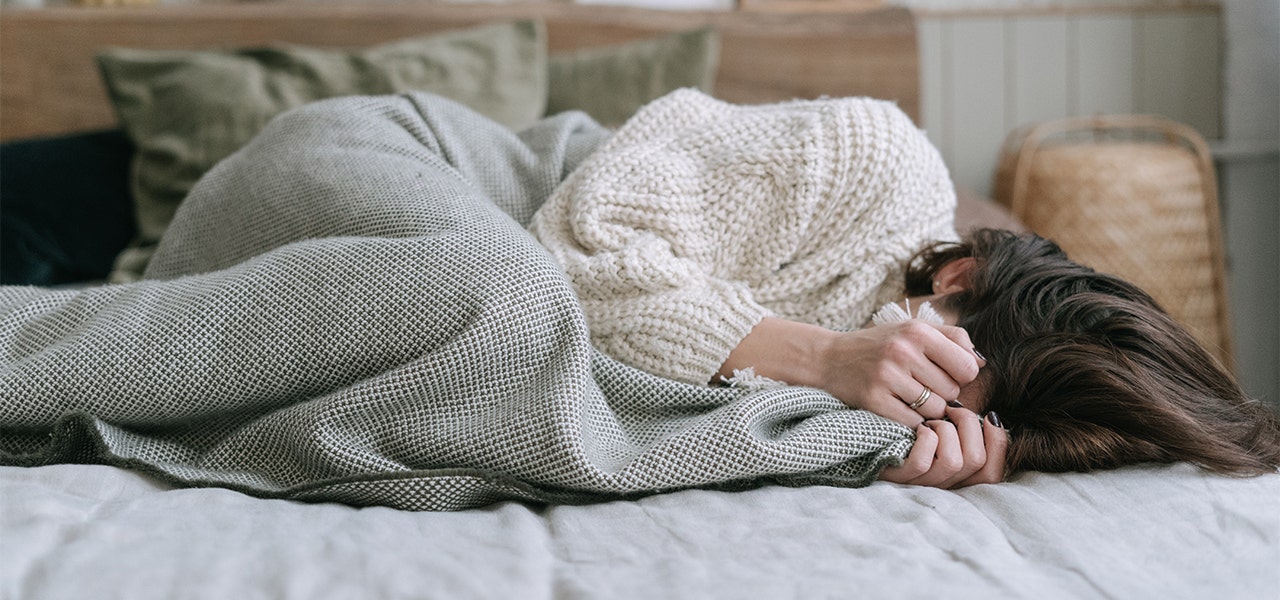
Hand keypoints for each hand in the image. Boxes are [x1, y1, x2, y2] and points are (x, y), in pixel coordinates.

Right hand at [817, 320, 983, 426]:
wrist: (828, 358)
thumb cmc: (879, 345)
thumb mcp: (913, 330)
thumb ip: (953, 339)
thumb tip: (981, 363)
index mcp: (918, 331)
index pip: (967, 367)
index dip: (961, 376)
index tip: (945, 375)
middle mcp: (903, 351)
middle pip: (952, 391)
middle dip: (942, 393)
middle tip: (922, 386)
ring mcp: (887, 376)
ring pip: (935, 409)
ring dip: (928, 410)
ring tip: (910, 397)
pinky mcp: (874, 399)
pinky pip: (913, 422)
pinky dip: (911, 421)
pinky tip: (900, 408)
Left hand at [878, 404, 1007, 488]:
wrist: (867, 442)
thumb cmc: (911, 434)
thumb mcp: (944, 431)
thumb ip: (967, 425)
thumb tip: (991, 405)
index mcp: (960, 477)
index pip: (995, 471)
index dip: (998, 441)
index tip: (988, 416)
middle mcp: (945, 485)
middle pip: (978, 461)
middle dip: (969, 426)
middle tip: (952, 409)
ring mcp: (922, 483)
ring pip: (953, 461)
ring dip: (946, 431)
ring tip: (932, 420)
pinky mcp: (900, 477)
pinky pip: (922, 461)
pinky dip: (925, 439)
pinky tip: (918, 429)